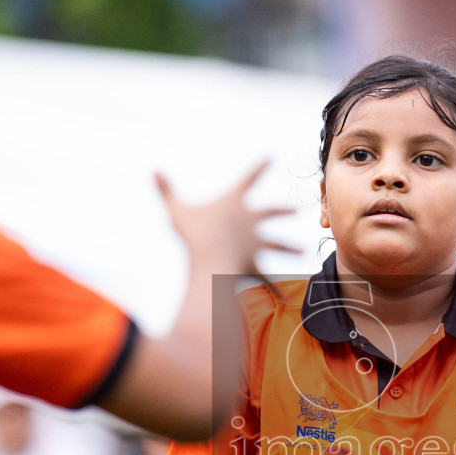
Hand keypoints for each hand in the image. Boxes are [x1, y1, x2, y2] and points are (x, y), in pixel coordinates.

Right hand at [155, 162, 297, 281]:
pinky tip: (284, 297)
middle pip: (271, 212)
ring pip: (276, 244)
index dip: (260, 167)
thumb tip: (153, 169)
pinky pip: (265, 277)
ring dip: (289, 248)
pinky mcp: (253, 263)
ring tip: (302, 250)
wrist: (211, 257)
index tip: (271, 157)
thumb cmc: (193, 232)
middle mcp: (250, 221)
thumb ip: (166, 190)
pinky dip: (273, 287)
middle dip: (283, 210)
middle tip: (296, 210)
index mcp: (234, 202)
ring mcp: (255, 243)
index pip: (249, 179)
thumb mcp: (176, 209)